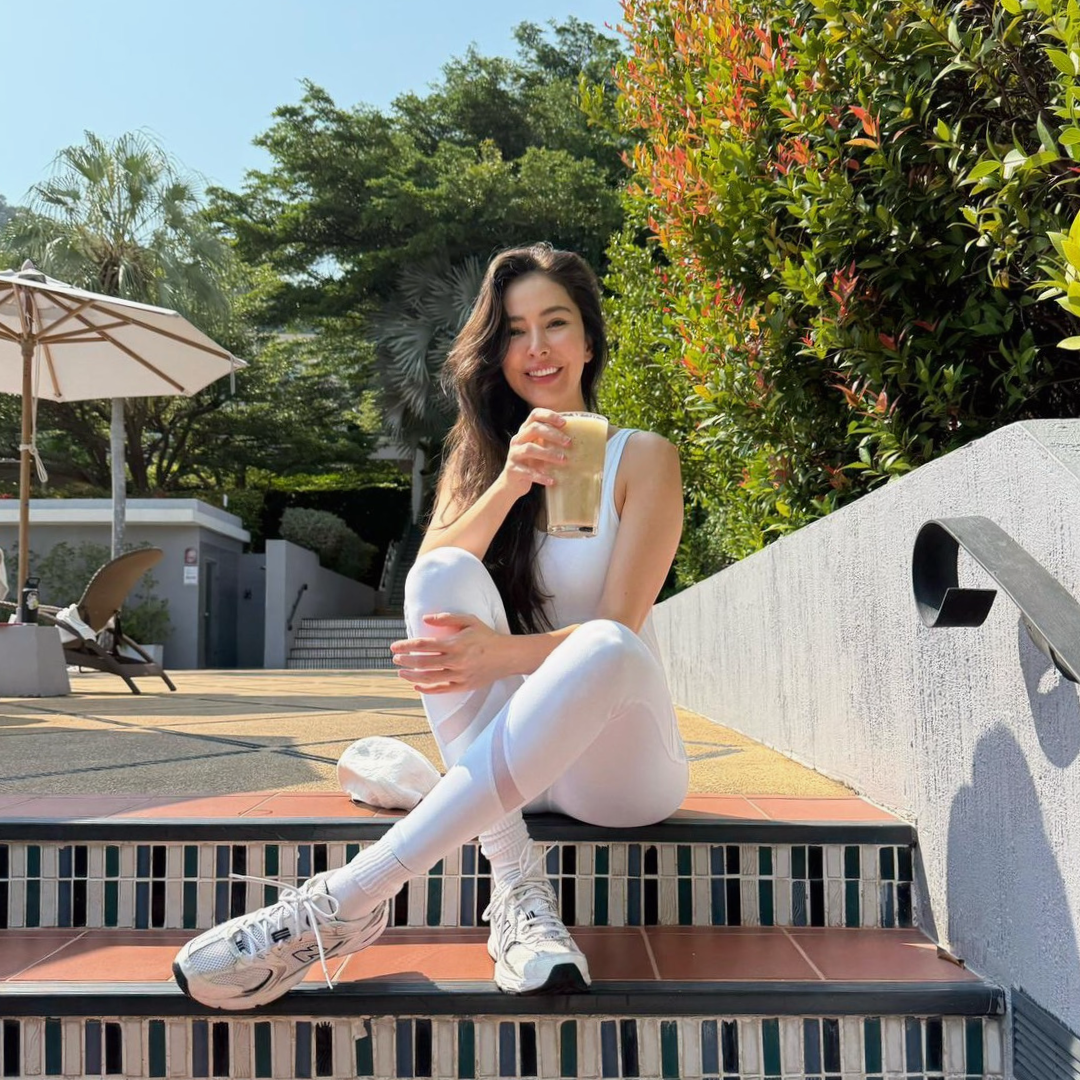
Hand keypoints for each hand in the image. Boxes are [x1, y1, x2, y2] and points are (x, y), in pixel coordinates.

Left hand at [390, 613, 512, 693]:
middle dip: (405, 660)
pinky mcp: (463, 686)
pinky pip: (441, 690)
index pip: (423, 645)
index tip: (394, 646)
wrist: (507, 656)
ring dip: (411, 676)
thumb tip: (425, 619)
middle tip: (395, 658)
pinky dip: (426, 689)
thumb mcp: (469, 620)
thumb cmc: (486, 636)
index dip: (406, 646)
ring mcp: (459, 675)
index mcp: (455, 643)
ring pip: (429, 678)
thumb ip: (446, 618)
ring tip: (401, 672)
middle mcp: (455, 660)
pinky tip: (416, 686)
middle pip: (423, 662)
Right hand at [499, 408, 571, 498]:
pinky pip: (528, 472)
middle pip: (534, 429)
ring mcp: (513, 454)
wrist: (512, 483)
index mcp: (525, 431)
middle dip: (553, 434)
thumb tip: (581, 440)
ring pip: (530, 449)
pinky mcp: (513, 470)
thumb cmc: (531, 463)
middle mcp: (517, 440)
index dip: (549, 416)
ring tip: (564, 460)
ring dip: (549, 454)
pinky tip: (552, 480)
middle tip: (569, 443)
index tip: (564, 423)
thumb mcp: (540, 449)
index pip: (535, 415)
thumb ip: (552, 442)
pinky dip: (541, 476)